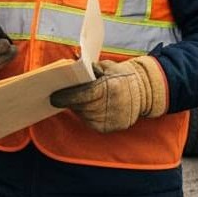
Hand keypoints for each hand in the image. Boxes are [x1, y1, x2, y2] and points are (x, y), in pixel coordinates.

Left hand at [49, 56, 167, 133]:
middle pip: (82, 107)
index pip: (83, 94)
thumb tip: (71, 68)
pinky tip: (86, 108)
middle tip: (58, 97)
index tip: (53, 97)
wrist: (144, 92)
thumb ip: (89, 69)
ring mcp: (113, 119)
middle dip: (70, 102)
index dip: (67, 96)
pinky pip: (92, 123)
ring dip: (78, 109)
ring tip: (74, 100)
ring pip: (85, 116)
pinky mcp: (112, 128)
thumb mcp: (107, 67)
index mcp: (110, 87)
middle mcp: (112, 106)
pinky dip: (86, 116)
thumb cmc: (121, 76)